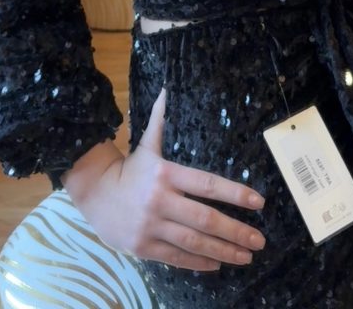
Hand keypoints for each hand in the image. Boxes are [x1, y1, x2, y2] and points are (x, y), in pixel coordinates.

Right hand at [69, 88, 267, 270]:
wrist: (92, 192)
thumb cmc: (129, 168)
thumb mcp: (146, 143)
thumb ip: (160, 120)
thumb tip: (166, 90)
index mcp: (166, 173)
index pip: (208, 184)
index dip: (236, 194)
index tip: (259, 202)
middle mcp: (161, 200)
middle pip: (205, 218)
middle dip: (236, 231)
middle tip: (259, 240)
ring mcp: (151, 226)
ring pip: (194, 241)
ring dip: (224, 250)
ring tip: (246, 257)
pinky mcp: (143, 246)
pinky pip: (176, 257)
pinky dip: (198, 262)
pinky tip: (218, 263)